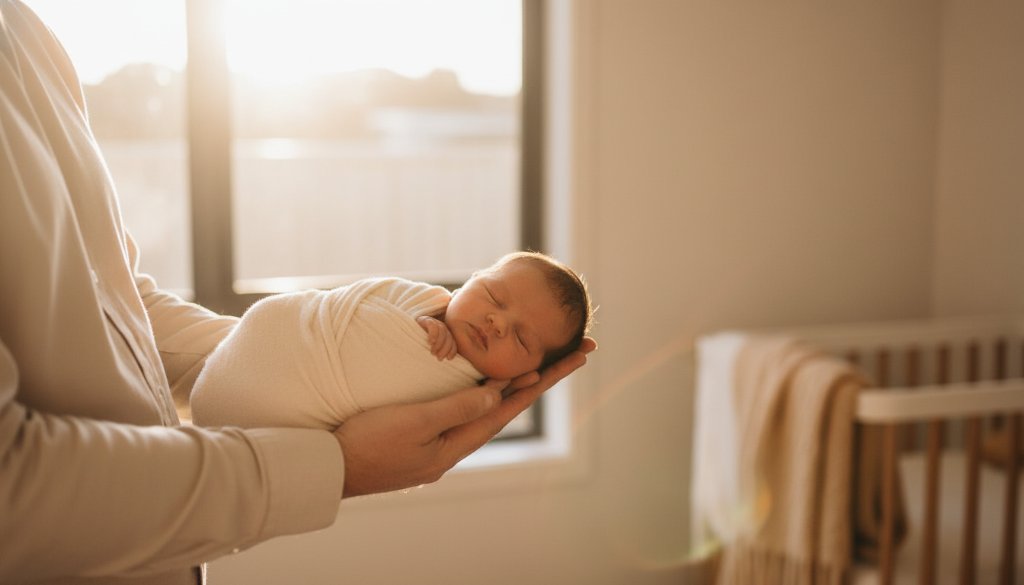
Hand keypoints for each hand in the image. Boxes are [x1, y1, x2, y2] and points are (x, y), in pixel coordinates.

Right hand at [334, 337, 595, 496]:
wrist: (330, 468)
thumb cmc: (369, 443)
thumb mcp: (415, 422)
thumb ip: (457, 406)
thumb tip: (498, 393)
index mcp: (460, 441)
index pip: (512, 404)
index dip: (544, 379)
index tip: (572, 357)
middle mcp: (457, 442)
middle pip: (510, 403)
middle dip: (543, 376)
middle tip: (576, 352)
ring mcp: (442, 440)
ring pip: (490, 406)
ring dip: (518, 384)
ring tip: (545, 365)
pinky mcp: (425, 434)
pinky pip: (467, 407)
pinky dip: (486, 391)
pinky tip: (488, 385)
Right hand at [417, 315, 457, 359]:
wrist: (404, 336)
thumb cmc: (417, 347)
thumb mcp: (430, 351)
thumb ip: (438, 353)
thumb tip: (448, 361)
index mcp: (444, 335)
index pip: (453, 342)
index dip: (452, 350)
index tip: (448, 358)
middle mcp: (441, 327)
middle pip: (449, 337)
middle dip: (445, 349)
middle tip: (439, 357)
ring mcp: (434, 322)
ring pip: (443, 331)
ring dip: (439, 344)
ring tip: (432, 352)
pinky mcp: (426, 320)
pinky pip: (433, 326)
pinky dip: (433, 334)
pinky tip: (430, 342)